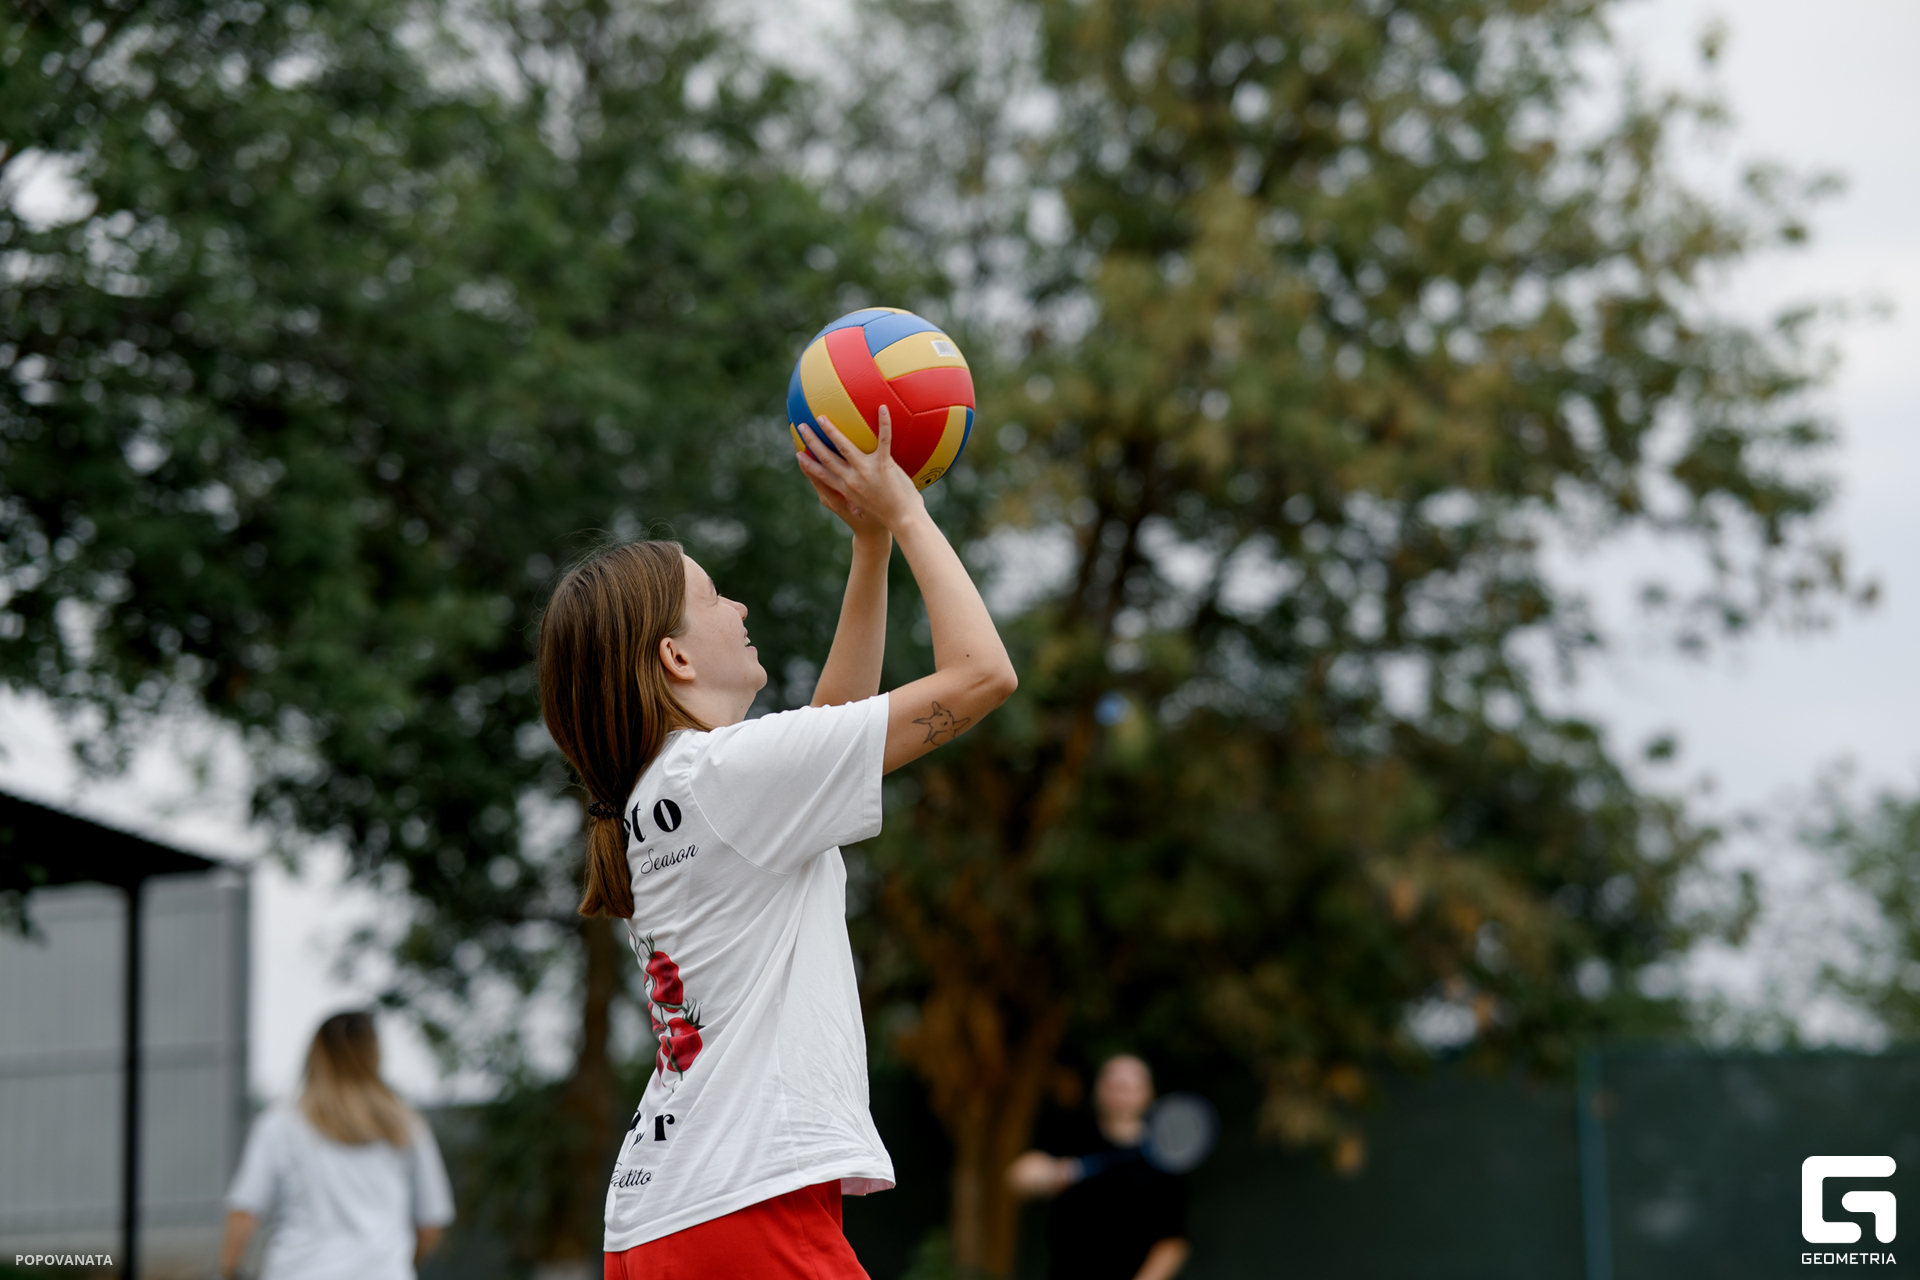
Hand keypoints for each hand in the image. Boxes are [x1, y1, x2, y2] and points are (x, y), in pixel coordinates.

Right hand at [795, 405, 925, 534]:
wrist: (904, 521)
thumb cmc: (889, 516)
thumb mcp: (868, 507)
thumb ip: (860, 497)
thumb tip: (856, 493)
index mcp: (846, 490)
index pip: (821, 475)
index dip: (808, 465)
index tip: (798, 454)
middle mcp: (852, 480)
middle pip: (826, 458)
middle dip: (812, 442)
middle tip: (802, 427)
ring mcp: (866, 471)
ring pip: (844, 447)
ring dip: (832, 431)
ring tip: (822, 417)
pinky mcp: (883, 466)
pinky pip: (883, 439)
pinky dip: (884, 423)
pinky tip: (882, 408)